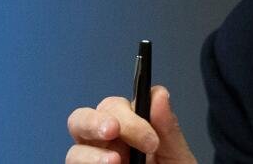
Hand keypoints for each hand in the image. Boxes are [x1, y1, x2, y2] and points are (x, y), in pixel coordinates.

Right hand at [66, 85, 196, 163]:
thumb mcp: (178, 159)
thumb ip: (168, 130)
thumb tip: (159, 94)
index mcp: (128, 131)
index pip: (113, 108)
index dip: (128, 116)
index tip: (150, 138)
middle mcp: (105, 147)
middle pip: (81, 121)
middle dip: (94, 122)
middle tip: (114, 132)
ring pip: (74, 152)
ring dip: (90, 155)